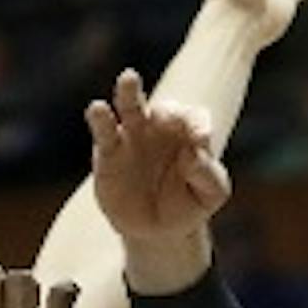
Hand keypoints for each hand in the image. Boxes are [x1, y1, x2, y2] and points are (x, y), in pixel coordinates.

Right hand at [88, 67, 227, 245]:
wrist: (153, 229)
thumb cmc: (187, 204)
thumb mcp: (210, 195)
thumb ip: (208, 176)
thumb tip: (193, 155)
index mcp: (191, 132)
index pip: (196, 119)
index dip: (198, 125)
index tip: (201, 140)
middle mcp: (162, 126)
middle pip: (165, 108)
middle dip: (168, 111)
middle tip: (167, 117)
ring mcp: (133, 134)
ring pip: (130, 105)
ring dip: (129, 91)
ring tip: (129, 78)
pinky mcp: (109, 150)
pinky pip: (104, 130)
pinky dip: (100, 118)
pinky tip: (98, 109)